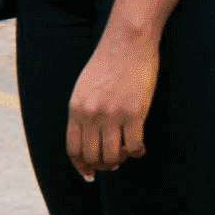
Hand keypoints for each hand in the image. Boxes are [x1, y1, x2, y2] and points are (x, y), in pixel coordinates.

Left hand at [65, 27, 159, 179]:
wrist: (128, 40)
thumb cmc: (109, 61)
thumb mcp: (85, 86)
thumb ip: (83, 110)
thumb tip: (88, 137)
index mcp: (76, 108)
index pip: (74, 148)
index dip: (81, 166)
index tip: (90, 174)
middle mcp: (91, 114)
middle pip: (93, 155)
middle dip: (102, 165)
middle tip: (113, 163)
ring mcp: (112, 115)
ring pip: (113, 155)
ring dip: (120, 160)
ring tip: (127, 154)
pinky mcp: (134, 113)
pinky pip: (134, 145)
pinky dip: (138, 152)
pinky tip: (140, 148)